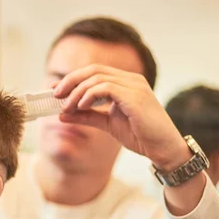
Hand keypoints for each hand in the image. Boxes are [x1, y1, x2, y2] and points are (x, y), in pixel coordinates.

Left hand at [53, 64, 190, 170]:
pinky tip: (81, 107)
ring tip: (67, 106)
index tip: (55, 90)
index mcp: (126, 83)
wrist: (163, 148)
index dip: (73, 79)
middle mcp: (131, 79)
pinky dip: (88, 96)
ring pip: (97, 78)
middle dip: (70, 81)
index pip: (94, 72)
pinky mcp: (135, 96)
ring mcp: (134, 86)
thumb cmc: (140, 135)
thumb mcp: (107, 123)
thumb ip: (87, 116)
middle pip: (93, 70)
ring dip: (77, 92)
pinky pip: (105, 87)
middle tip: (55, 95)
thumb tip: (62, 114)